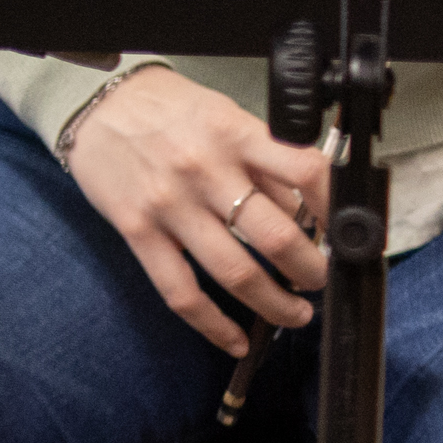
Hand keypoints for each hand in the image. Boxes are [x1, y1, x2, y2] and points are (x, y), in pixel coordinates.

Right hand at [59, 66, 327, 356]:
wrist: (96, 104)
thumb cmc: (166, 109)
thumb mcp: (225, 118)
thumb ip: (263, 163)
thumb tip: (304, 214)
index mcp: (234, 135)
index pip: (306, 173)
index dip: (337, 209)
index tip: (346, 233)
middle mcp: (204, 171)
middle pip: (277, 236)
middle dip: (311, 270)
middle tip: (318, 279)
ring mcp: (169, 204)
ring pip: (236, 273)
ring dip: (276, 304)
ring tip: (294, 313)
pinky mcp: (138, 230)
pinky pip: (180, 291)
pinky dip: (213, 324)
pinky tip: (234, 339)